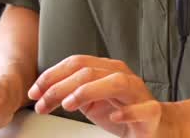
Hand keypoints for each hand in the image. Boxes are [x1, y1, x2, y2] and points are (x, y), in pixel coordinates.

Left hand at [29, 55, 183, 136]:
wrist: (155, 126)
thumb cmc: (122, 111)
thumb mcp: (91, 101)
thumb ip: (72, 92)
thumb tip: (43, 92)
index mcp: (106, 68)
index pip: (75, 63)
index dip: (51, 76)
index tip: (34, 92)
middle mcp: (122, 75)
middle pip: (88, 72)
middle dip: (60, 87)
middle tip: (43, 104)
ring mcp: (138, 92)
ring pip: (115, 82)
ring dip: (88, 92)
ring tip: (68, 105)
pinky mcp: (152, 111)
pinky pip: (142, 108)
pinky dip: (127, 111)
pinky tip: (114, 116)